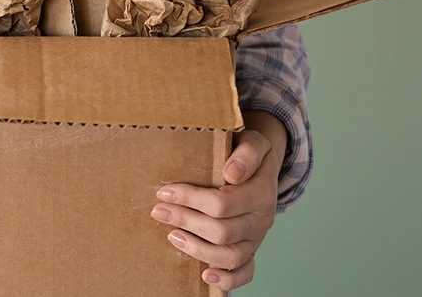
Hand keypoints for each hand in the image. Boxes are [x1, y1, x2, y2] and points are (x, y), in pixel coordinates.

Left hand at [151, 111, 287, 291]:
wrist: (260, 166)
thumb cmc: (246, 152)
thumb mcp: (253, 141)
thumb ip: (247, 153)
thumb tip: (231, 174)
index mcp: (262, 192)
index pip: (223, 203)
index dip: (190, 199)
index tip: (164, 192)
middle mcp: (262, 219)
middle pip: (222, 231)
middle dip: (185, 221)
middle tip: (158, 212)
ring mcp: (257, 238)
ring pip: (230, 256)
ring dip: (197, 249)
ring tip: (172, 236)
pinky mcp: (251, 251)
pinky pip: (245, 273)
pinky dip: (227, 279)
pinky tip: (205, 275)